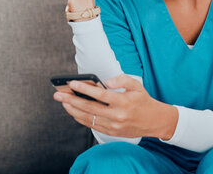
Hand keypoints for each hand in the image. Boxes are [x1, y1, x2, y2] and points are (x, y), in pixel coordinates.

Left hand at [53, 74, 177, 138]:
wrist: (154, 121)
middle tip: (59, 94)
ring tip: (63, 102)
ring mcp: (113, 126)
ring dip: (73, 110)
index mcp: (123, 102)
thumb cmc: (143, 100)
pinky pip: (92, 125)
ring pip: (88, 118)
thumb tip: (107, 82)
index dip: (85, 89)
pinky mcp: (111, 132)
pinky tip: (74, 111)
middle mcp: (117, 116)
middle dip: (71, 100)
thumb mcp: (136, 85)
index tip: (72, 83)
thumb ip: (121, 79)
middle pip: (89, 108)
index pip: (100, 95)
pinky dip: (81, 118)